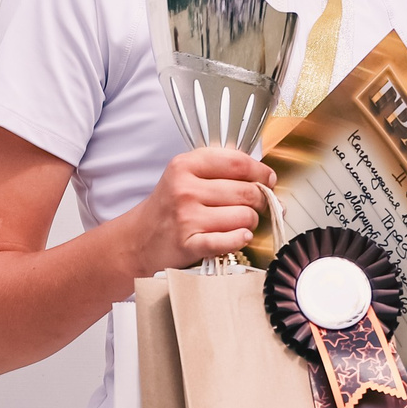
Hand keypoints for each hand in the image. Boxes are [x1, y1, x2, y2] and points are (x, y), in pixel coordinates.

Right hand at [130, 146, 275, 274]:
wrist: (138, 240)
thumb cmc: (168, 207)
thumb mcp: (184, 175)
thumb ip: (219, 169)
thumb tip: (265, 177)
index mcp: (186, 165)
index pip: (237, 163)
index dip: (261, 172)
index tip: (268, 179)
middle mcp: (185, 189)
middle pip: (247, 192)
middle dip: (259, 201)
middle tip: (256, 206)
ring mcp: (187, 218)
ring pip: (245, 217)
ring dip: (250, 223)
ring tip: (238, 223)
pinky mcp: (190, 244)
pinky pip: (230, 240)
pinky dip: (241, 239)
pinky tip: (240, 236)